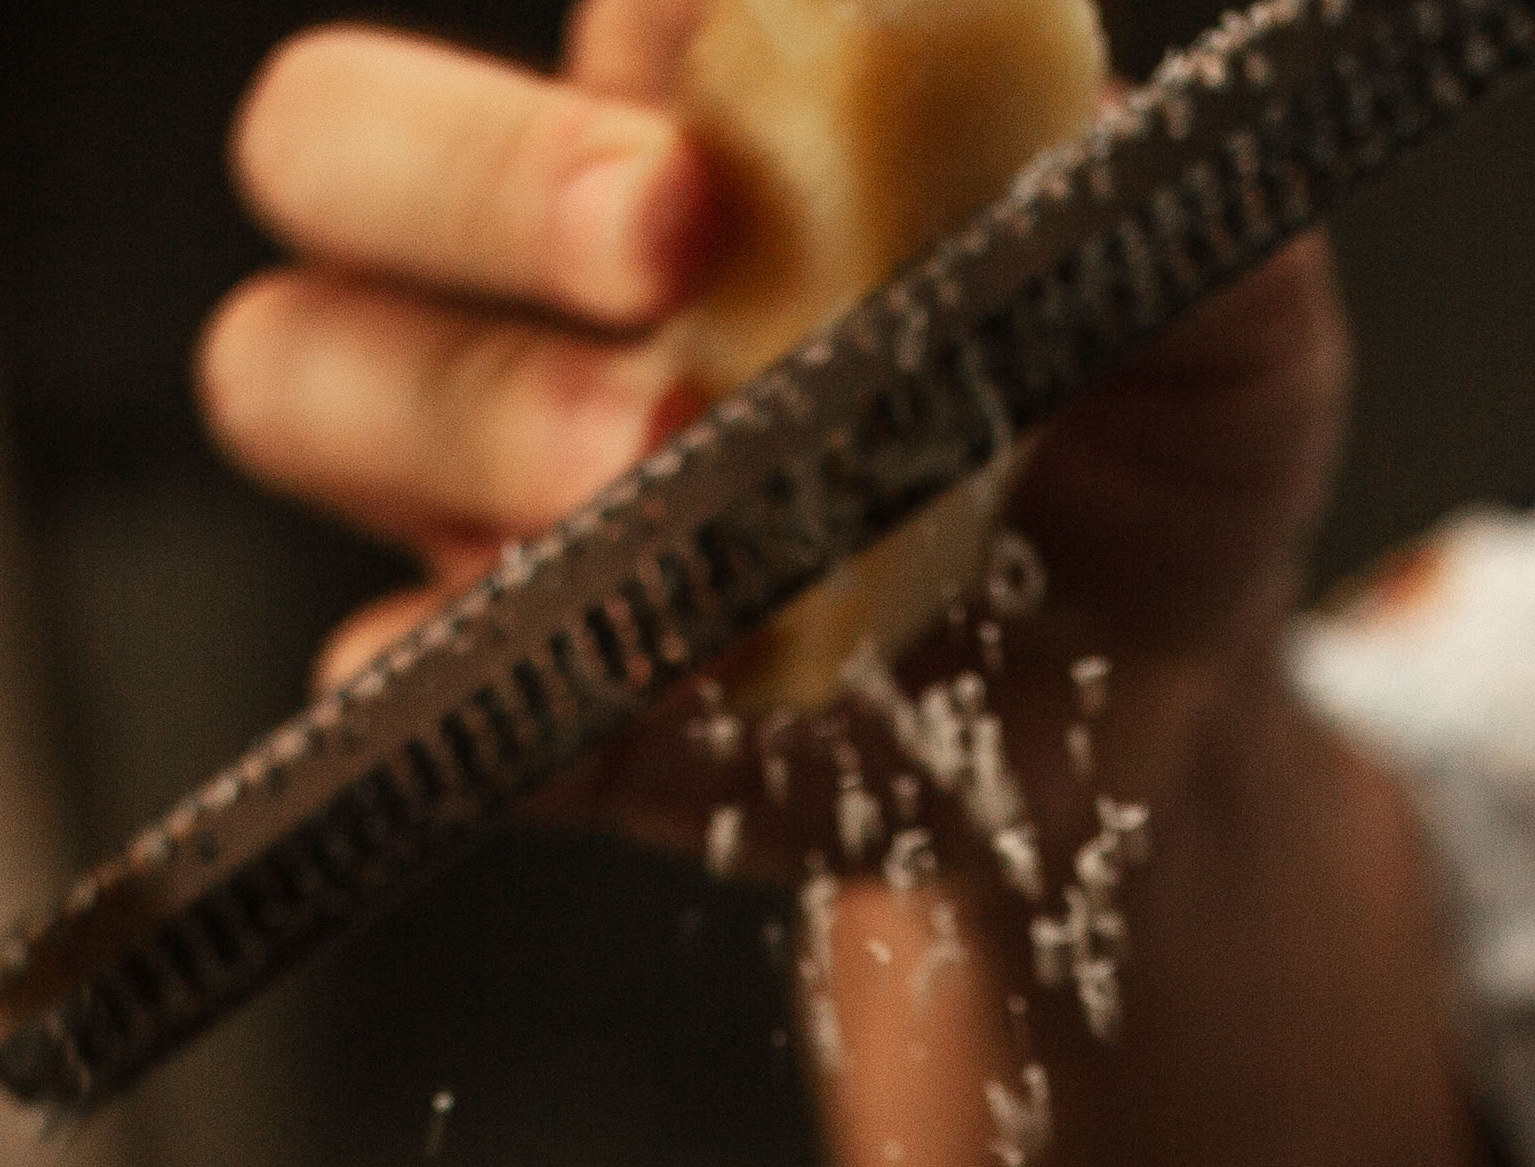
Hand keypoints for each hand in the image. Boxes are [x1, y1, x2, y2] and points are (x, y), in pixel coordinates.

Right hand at [197, 4, 1356, 856]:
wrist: (1157, 728)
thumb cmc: (1157, 462)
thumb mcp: (1234, 327)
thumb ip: (1171, 208)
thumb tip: (1095, 127)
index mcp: (700, 110)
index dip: (628, 22)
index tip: (735, 102)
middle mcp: (549, 269)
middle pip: (329, 140)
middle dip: (475, 173)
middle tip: (667, 242)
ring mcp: (495, 476)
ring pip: (300, 371)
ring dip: (472, 414)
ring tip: (662, 474)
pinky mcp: (516, 681)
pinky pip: (384, 671)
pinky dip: (469, 674)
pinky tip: (619, 679)